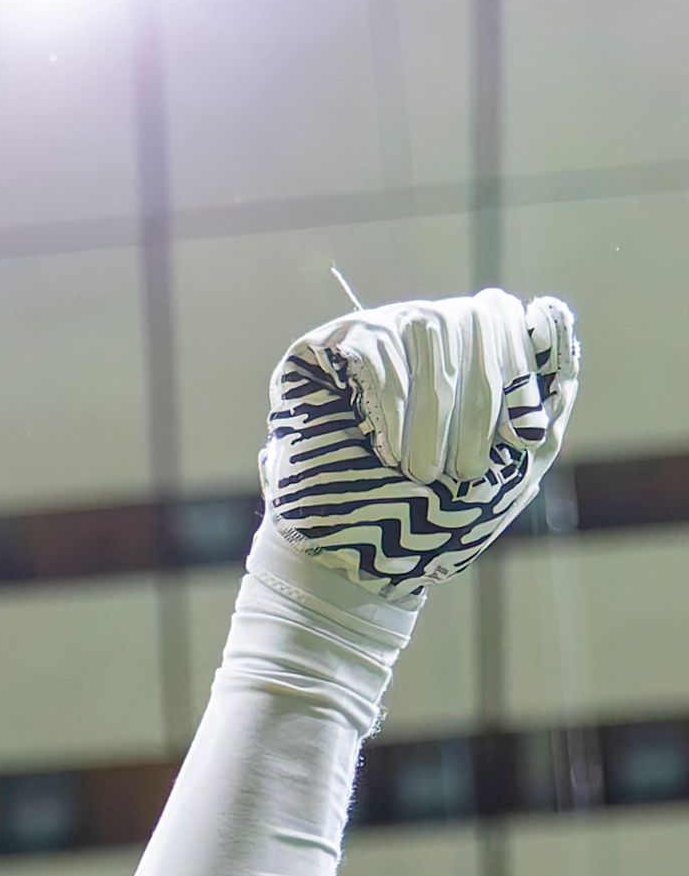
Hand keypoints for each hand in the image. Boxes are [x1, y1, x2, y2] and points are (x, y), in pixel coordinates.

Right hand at [261, 287, 578, 597]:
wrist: (354, 564)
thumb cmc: (440, 516)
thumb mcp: (520, 457)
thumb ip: (551, 390)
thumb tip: (552, 310)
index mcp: (472, 350)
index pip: (511, 318)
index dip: (523, 373)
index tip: (522, 438)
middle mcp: (425, 331)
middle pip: (474, 318)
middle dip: (479, 403)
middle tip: (465, 471)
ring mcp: (375, 334)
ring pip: (428, 329)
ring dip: (434, 412)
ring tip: (422, 472)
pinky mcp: (322, 349)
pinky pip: (372, 348)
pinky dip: (389, 405)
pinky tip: (387, 452)